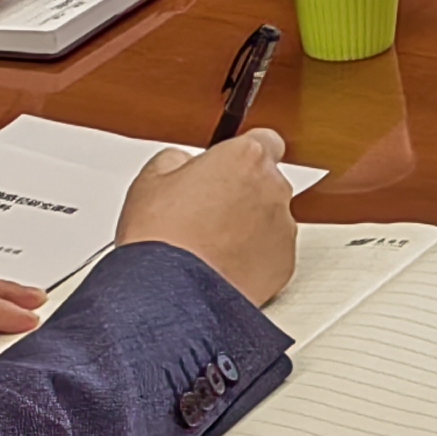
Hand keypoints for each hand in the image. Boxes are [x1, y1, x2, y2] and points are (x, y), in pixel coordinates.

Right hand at [116, 128, 298, 306]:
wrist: (169, 295)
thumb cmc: (160, 239)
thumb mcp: (151, 179)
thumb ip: (178, 158)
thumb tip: (184, 162)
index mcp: (245, 158)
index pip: (265, 140)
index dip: (244, 155)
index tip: (230, 166)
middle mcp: (273, 188)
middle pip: (266, 181)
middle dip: (243, 193)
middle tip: (208, 212)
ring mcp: (283, 226)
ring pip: (271, 217)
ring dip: (250, 226)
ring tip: (211, 245)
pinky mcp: (285, 263)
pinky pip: (273, 252)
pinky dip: (255, 257)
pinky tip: (223, 265)